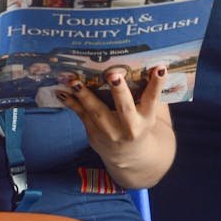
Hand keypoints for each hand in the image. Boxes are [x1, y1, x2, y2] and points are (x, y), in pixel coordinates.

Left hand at [55, 66, 174, 188]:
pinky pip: (81, 115)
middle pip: (125, 109)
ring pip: (97, 112)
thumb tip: (151, 63)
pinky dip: (71, 102)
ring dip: (85, 96)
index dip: (156, 84)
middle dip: (119, 92)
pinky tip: (60, 91)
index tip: (159, 68)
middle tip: (113, 74)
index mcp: (146, 119)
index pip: (153, 99)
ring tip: (74, 81)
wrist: (130, 157)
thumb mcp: (148, 112)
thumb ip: (147, 91)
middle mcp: (129, 128)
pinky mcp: (94, 134)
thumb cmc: (139, 123)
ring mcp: (110, 133)